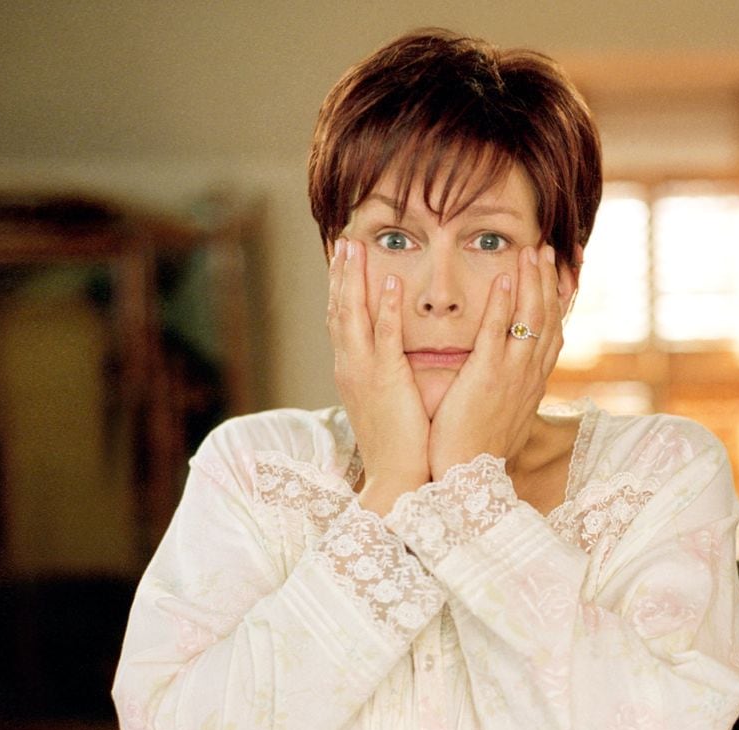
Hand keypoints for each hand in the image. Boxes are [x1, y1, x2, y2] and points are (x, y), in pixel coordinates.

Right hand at [325, 238, 429, 512]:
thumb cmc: (398, 444)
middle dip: (340, 274)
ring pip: (353, 317)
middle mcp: (350, 367)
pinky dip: (384, 308)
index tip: (342, 258)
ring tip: (356, 247)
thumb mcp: (385, 402)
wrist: (397, 479)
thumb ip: (384, 375)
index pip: (341, 321)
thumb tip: (390, 358)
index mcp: (351, 371)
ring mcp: (364, 373)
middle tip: (342, 240)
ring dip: (354, 279)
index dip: (340, 287)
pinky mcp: (385, 382)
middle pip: (339, 310)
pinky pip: (384, 338)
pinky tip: (390, 281)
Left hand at [428, 244, 564, 479]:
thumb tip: (511, 380)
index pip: (552, 333)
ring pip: (530, 320)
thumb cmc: (477, 450)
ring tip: (531, 252)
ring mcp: (511, 375)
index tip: (562, 274)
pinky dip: (504, 306)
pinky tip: (504, 280)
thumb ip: (508, 391)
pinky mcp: (487, 378)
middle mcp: (529, 375)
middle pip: (547, 319)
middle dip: (548, 281)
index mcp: (532, 382)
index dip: (558, 301)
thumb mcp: (503, 416)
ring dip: (531, 282)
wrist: (468, 479)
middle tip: (548, 250)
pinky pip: (498, 335)